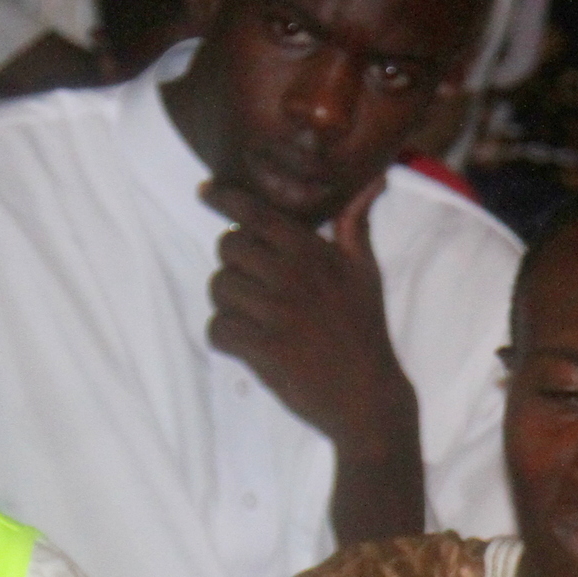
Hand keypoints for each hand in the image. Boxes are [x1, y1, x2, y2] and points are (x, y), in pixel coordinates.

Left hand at [201, 177, 418, 458]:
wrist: (368, 397)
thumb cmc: (365, 331)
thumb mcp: (367, 273)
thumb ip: (356, 225)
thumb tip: (372, 179)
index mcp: (314, 254)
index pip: (257, 214)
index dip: (225, 198)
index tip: (206, 190)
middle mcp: (294, 277)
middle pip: (228, 247)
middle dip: (231, 262)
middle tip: (248, 280)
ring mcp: (278, 314)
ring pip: (218, 287)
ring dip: (226, 301)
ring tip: (249, 315)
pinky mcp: (265, 350)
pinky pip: (218, 328)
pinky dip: (223, 336)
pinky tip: (242, 342)